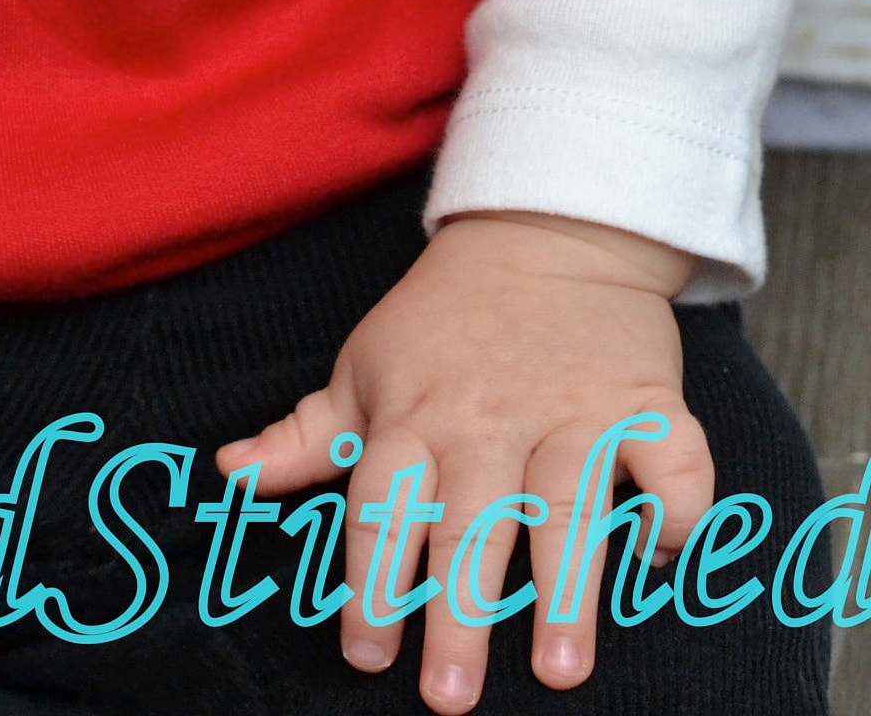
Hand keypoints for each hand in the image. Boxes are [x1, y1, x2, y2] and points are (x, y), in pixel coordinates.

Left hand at [215, 212, 710, 710]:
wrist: (543, 230)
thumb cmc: (442, 320)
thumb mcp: (363, 367)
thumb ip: (304, 436)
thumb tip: (229, 478)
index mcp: (413, 415)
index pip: (381, 506)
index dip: (368, 581)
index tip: (364, 655)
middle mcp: (487, 418)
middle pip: (467, 521)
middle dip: (457, 611)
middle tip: (450, 695)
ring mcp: (572, 409)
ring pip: (567, 504)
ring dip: (564, 590)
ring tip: (558, 668)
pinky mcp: (645, 398)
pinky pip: (671, 463)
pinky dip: (671, 514)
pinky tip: (655, 562)